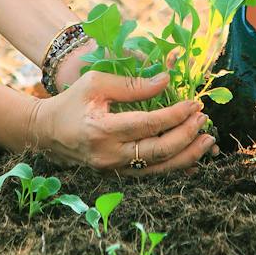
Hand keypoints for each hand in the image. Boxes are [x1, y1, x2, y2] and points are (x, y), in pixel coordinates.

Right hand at [31, 70, 216, 175]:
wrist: (48, 131)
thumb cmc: (72, 101)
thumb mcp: (97, 82)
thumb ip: (132, 83)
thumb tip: (167, 79)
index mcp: (102, 130)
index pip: (148, 124)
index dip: (175, 114)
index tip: (194, 103)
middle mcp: (110, 155)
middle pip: (158, 151)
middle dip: (186, 135)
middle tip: (203, 118)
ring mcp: (114, 170)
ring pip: (159, 168)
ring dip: (187, 155)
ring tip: (207, 140)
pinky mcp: (118, 175)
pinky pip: (152, 174)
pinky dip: (175, 167)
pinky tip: (193, 159)